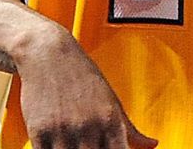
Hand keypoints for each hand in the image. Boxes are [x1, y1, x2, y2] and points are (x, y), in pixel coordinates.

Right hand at [19, 33, 157, 148]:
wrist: (48, 53)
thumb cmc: (81, 75)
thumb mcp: (111, 100)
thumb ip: (131, 129)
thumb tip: (152, 145)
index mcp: (110, 119)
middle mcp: (88, 125)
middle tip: (91, 148)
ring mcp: (63, 129)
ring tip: (76, 146)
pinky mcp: (39, 131)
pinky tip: (59, 148)